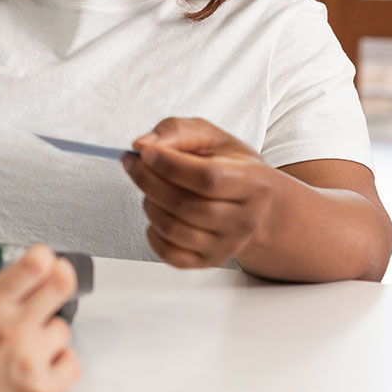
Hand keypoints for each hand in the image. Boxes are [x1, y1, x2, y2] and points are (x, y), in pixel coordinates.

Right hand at [0, 245, 80, 391]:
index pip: (34, 264)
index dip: (43, 258)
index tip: (41, 261)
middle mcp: (13, 327)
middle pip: (61, 285)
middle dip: (60, 281)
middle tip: (53, 286)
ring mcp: (30, 359)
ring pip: (63, 328)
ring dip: (52, 332)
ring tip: (34, 341)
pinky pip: (70, 365)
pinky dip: (62, 364)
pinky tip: (46, 366)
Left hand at [124, 117, 278, 268]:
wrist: (258, 203)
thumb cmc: (231, 165)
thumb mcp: (212, 136)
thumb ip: (178, 132)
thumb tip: (144, 144)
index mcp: (253, 183)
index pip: (207, 178)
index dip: (170, 165)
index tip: (145, 151)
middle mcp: (245, 219)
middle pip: (185, 205)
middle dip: (149, 181)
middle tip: (133, 163)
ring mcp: (228, 245)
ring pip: (174, 229)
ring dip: (149, 204)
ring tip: (148, 187)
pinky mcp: (210, 260)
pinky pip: (171, 255)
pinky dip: (152, 234)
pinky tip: (156, 212)